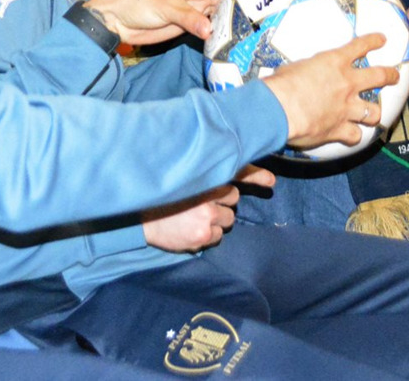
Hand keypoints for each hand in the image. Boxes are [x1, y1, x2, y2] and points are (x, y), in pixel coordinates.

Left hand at [84, 0, 252, 45]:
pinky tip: (243, 24)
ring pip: (224, 1)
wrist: (117, 20)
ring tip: (265, 6)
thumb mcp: (163, 6)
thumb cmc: (136, 3)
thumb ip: (188, 17)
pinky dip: (226, 22)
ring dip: (241, 3)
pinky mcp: (191, 20)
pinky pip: (214, 19)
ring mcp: (195, 3)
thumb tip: (210, 30)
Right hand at [140, 167, 271, 251]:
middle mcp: (207, 194)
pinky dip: (207, 236)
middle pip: (233, 198)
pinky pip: (217, 237)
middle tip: (202, 204)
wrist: (138, 220)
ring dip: (216, 221)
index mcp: (202, 176)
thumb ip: (203, 175)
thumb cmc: (161, 199)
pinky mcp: (202, 235)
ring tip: (193, 218)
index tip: (271, 181)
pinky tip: (190, 231)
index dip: (256, 175)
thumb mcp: (182, 180)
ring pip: (227, 220)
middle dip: (223, 203)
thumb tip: (232, 179)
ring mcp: (206, 216)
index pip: (236, 171)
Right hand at [263, 34, 399, 150]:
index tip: (382, 39)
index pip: (360, 46)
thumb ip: (307, 71)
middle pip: (379, 76)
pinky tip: (351, 136)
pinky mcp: (340, 128)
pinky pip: (355, 135)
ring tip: (374, 114)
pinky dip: (353, 135)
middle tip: (394, 76)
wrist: (280, 108)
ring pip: (374, 111)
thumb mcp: (295, 67)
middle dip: (390, 75)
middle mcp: (347, 83)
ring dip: (374, 113)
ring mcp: (347, 107)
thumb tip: (301, 74)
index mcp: (334, 62)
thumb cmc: (281, 84)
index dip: (373, 41)